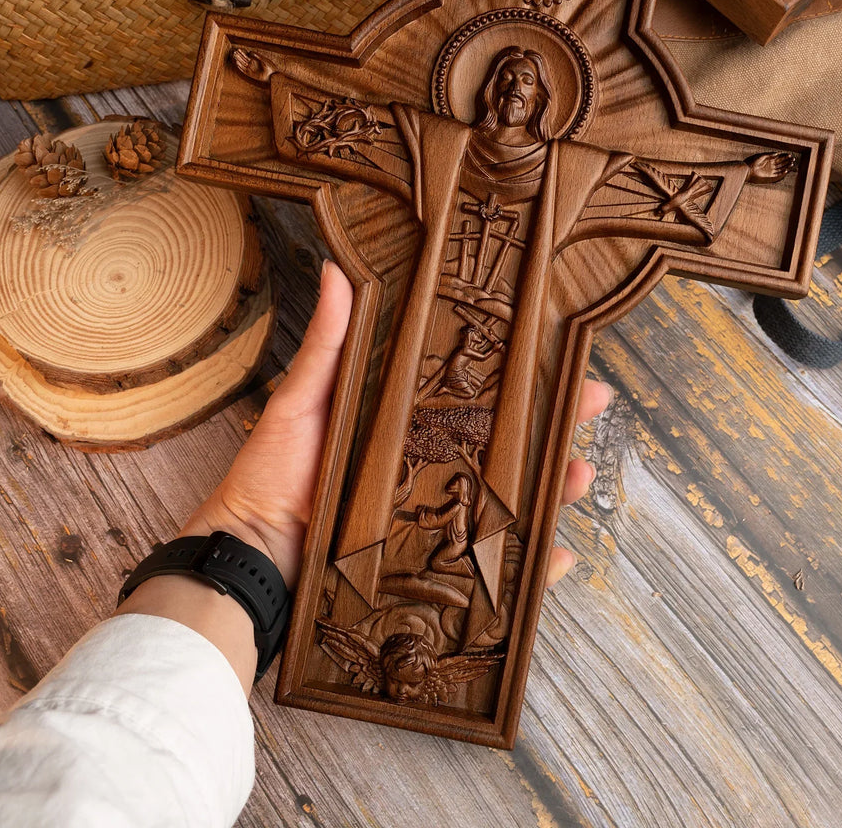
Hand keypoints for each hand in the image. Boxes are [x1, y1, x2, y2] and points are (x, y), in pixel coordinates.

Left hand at [182, 260, 610, 588]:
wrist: (251, 555)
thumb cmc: (272, 474)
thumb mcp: (303, 401)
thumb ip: (329, 345)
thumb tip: (339, 271)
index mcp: (410, 424)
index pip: (479, 393)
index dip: (523, 374)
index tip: (561, 351)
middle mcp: (433, 467)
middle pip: (511, 444)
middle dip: (558, 424)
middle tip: (590, 404)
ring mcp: (439, 517)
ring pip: (516, 501)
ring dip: (556, 488)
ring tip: (577, 474)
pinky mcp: (436, 564)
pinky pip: (497, 569)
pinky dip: (536, 567)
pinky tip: (560, 557)